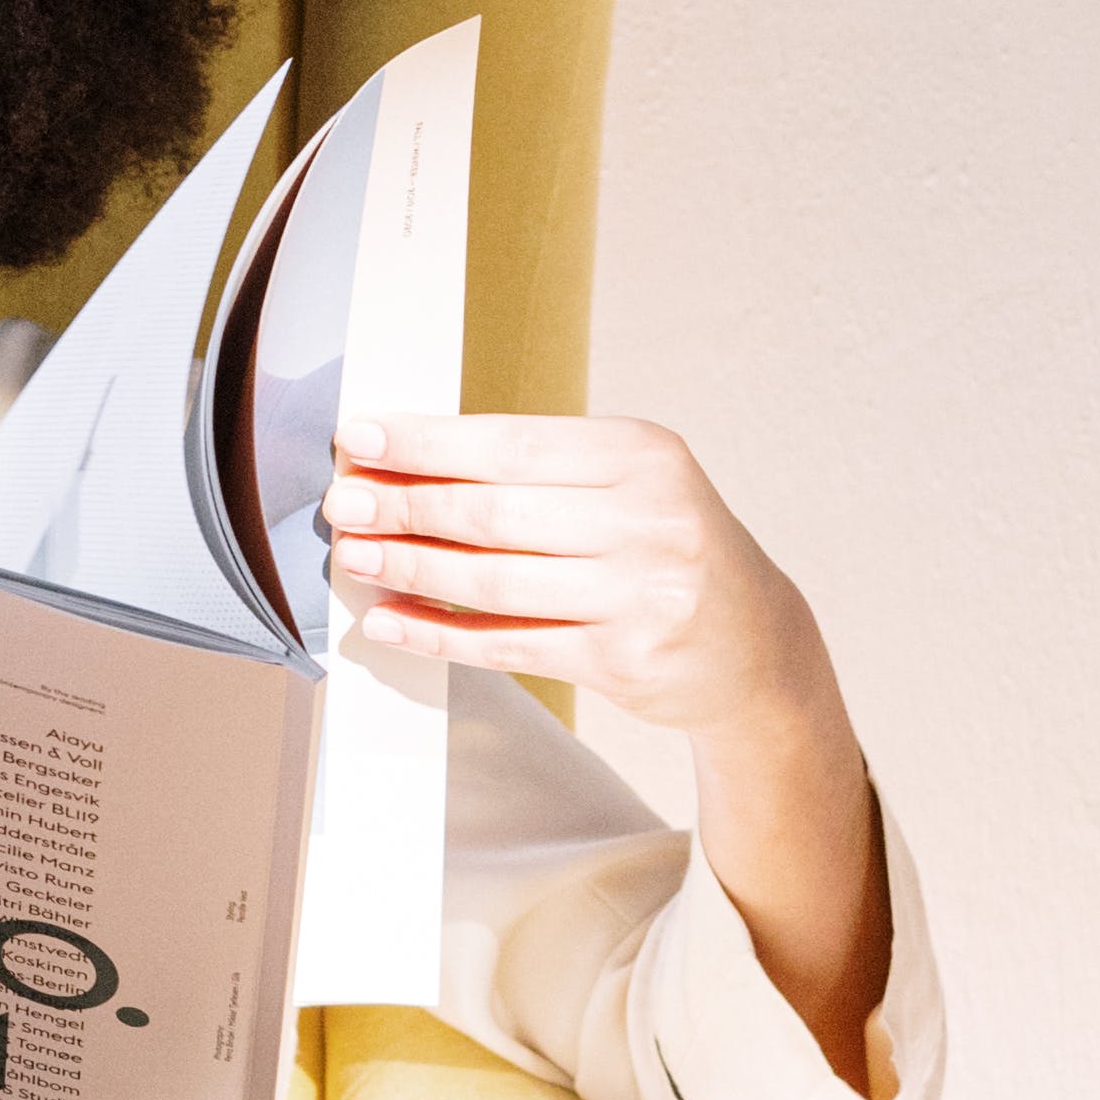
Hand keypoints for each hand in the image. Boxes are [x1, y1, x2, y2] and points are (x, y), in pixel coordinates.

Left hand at [325, 412, 829, 733]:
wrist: (756, 644)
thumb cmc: (668, 547)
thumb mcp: (627, 483)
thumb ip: (536, 470)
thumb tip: (410, 461)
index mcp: (642, 455)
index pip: (512, 444)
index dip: (426, 443)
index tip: (361, 438)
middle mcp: (647, 521)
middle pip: (495, 513)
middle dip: (404, 506)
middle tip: (344, 503)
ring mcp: (639, 596)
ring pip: (494, 582)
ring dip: (411, 569)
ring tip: (356, 556)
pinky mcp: (623, 662)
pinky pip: (508, 645)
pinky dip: (440, 633)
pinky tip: (393, 620)